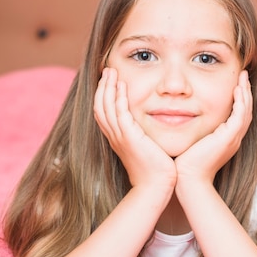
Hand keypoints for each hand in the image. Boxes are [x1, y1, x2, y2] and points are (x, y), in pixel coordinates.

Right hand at [94, 68, 176, 193]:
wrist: (157, 186)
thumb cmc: (157, 170)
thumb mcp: (148, 147)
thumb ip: (146, 134)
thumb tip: (151, 126)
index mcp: (117, 138)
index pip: (103, 112)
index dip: (103, 94)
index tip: (109, 80)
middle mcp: (115, 137)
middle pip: (99, 106)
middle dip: (103, 86)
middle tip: (107, 69)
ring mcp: (120, 137)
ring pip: (106, 107)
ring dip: (108, 87)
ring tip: (111, 72)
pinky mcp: (130, 138)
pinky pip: (120, 113)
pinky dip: (119, 98)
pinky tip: (122, 86)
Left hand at [174, 70, 252, 184]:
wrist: (188, 179)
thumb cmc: (185, 164)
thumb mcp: (192, 141)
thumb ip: (193, 129)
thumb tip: (181, 116)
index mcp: (226, 139)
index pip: (237, 114)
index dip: (238, 98)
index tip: (235, 83)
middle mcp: (233, 138)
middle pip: (246, 110)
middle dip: (245, 92)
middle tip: (243, 75)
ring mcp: (233, 138)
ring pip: (246, 110)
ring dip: (245, 92)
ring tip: (242, 77)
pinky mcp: (229, 137)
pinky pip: (240, 115)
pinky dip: (241, 100)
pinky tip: (237, 88)